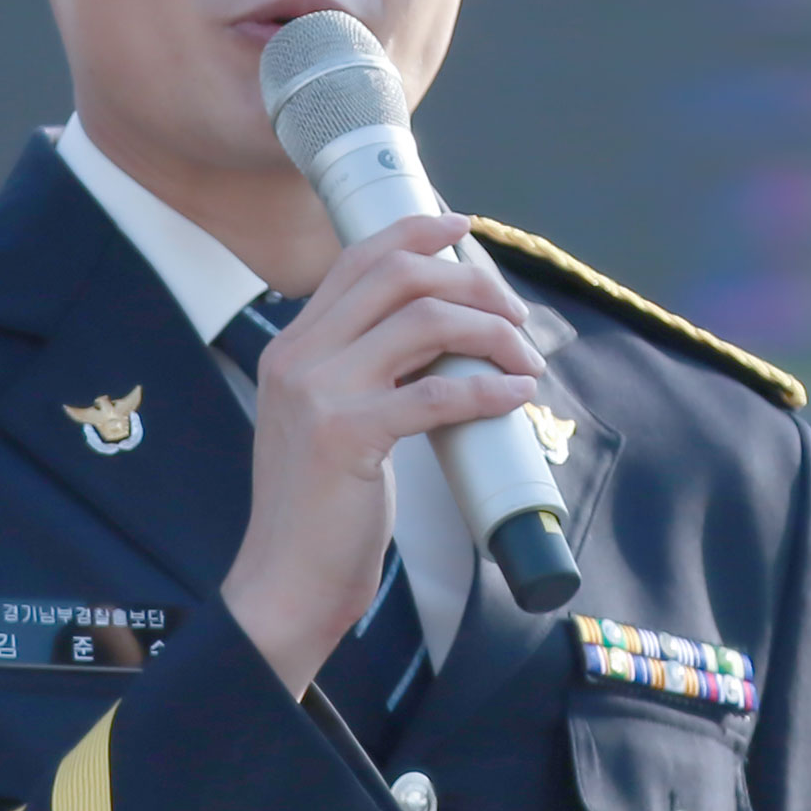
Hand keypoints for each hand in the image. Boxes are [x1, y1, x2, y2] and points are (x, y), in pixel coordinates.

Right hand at [220, 213, 544, 697]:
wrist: (285, 582)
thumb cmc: (317, 512)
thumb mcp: (327, 422)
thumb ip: (361, 375)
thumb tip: (439, 344)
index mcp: (290, 347)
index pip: (357, 260)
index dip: (415, 232)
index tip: (462, 228)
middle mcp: (297, 357)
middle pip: (396, 275)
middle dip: (469, 281)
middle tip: (514, 315)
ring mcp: (318, 394)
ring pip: (424, 322)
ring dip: (490, 333)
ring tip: (524, 360)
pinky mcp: (347, 436)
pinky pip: (437, 393)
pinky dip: (489, 389)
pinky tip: (516, 397)